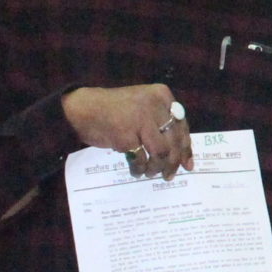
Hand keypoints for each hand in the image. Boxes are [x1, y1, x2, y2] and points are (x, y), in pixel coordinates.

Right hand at [63, 84, 190, 178]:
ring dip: (157, 167)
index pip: (182, 126)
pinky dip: (140, 168)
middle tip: (169, 175)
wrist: (83, 108)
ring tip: (152, 173)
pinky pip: (140, 158)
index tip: (188, 165)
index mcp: (162, 96)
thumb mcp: (144, 107)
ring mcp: (140, 120)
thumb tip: (181, 153)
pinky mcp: (126, 135)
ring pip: (161, 152)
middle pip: (174, 141)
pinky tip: (137, 171)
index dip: (186, 148)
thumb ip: (162, 122)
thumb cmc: (115, 109)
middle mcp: (155, 105)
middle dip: (173, 163)